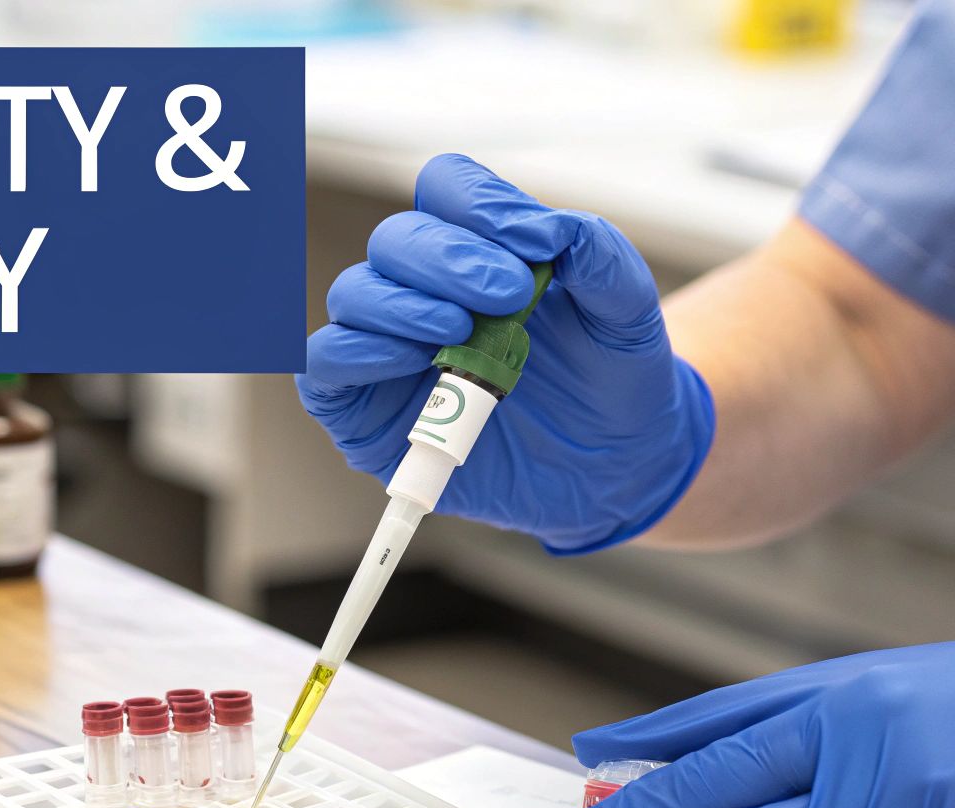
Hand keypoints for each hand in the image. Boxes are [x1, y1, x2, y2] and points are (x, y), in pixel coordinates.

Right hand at [298, 154, 713, 553]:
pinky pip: (326, 367)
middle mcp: (423, 292)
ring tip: (462, 331)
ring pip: (354, 294)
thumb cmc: (614, 382)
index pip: (446, 191)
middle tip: (510, 293)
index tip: (538, 245)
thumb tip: (556, 227)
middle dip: (449, 258)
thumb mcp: (628, 314)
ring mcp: (389, 350)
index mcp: (479, 250)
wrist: (618, 468)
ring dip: (404, 304)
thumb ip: (602, 259)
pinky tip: (415, 360)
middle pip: (397, 239)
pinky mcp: (364, 412)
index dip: (479, 207)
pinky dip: (358, 353)